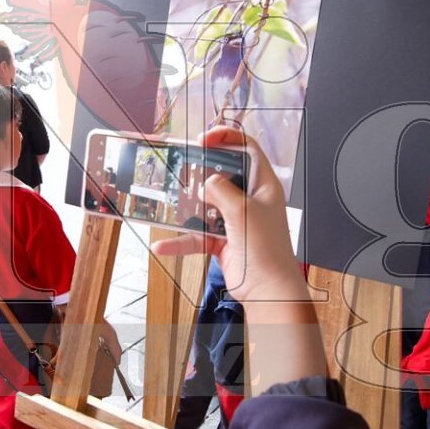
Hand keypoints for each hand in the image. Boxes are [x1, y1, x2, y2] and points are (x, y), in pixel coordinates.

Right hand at [149, 126, 307, 304]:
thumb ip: (222, 190)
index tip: (204, 139)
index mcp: (263, 184)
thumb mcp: (243, 211)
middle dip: (201, 169)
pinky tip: (162, 246)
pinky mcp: (222, 239)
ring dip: (187, 204)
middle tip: (183, 165)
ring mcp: (234, 218)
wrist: (267, 290)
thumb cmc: (266, 250)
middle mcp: (249, 198)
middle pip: (222, 173)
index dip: (227, 138)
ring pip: (206, 203)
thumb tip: (207, 183)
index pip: (247, 148)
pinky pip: (197, 234)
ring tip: (169, 198)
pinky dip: (180, 240)